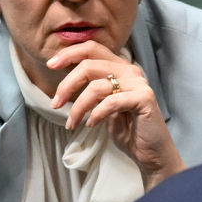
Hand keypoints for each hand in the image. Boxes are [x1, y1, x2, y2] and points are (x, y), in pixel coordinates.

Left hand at [48, 41, 185, 189]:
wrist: (150, 152)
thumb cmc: (126, 128)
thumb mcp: (103, 104)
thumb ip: (91, 87)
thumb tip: (64, 80)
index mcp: (119, 67)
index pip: (92, 48)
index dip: (69, 53)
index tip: (51, 65)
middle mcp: (130, 70)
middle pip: (89, 65)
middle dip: (67, 84)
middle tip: (55, 103)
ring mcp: (139, 83)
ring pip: (96, 86)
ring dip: (78, 107)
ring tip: (72, 122)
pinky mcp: (144, 98)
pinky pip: (111, 102)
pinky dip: (96, 114)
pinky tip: (91, 124)